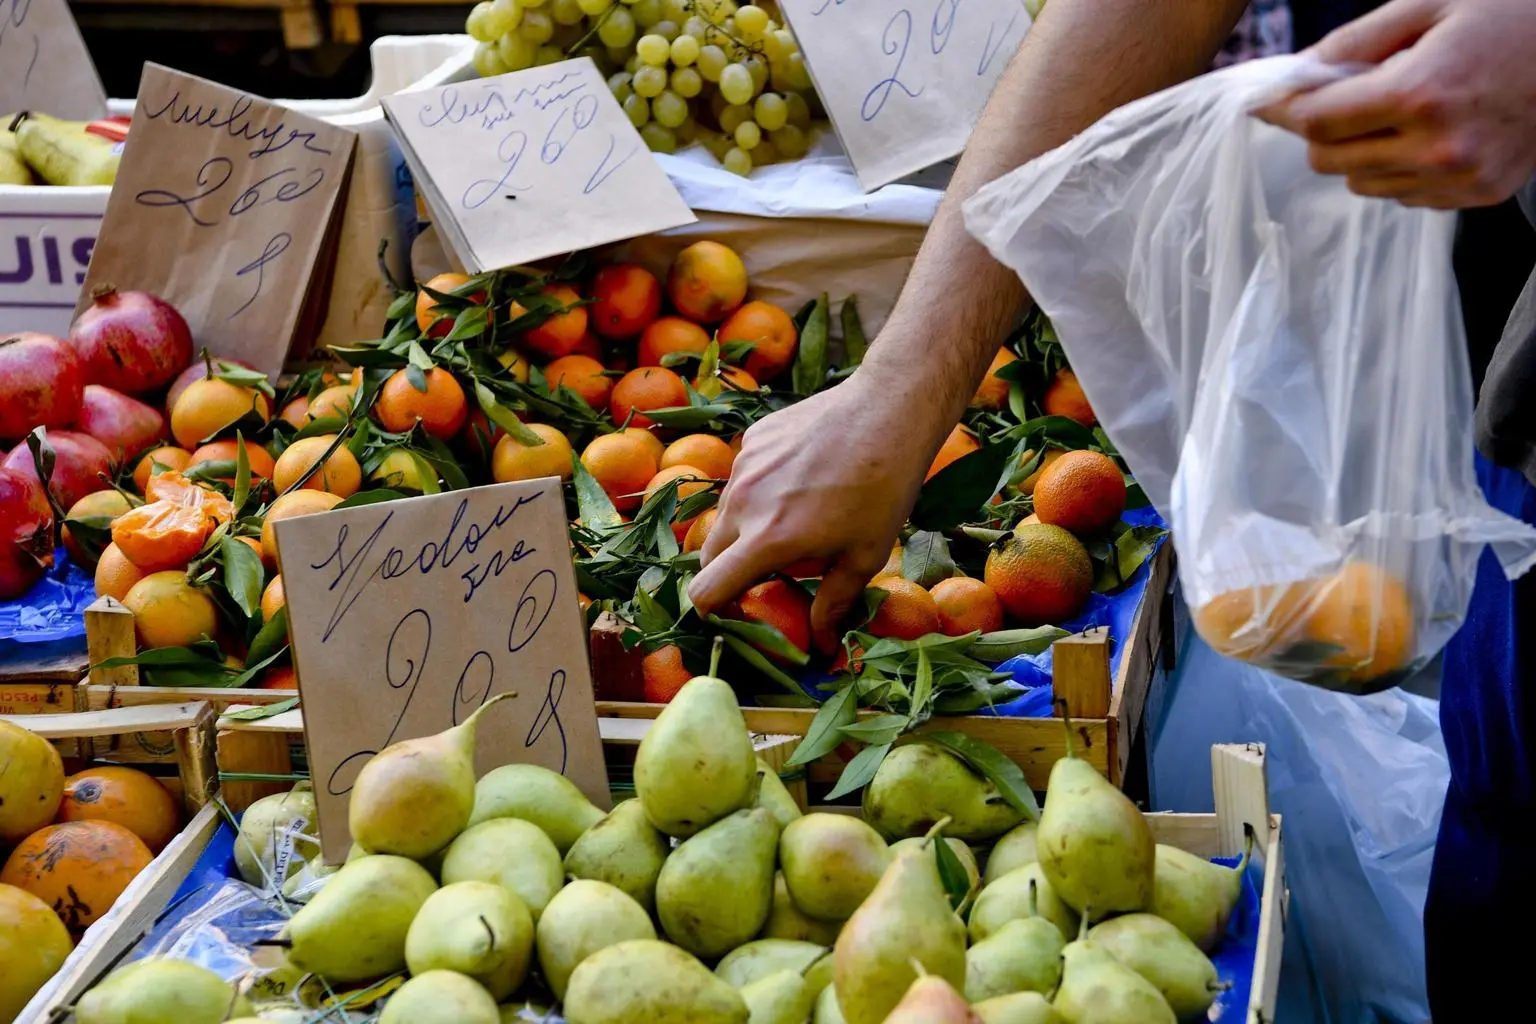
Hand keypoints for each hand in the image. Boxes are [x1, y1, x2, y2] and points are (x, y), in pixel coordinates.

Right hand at [687, 370, 942, 651]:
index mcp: (768, 540)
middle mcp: (743, 503)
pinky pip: (741, 479)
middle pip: (707, 555)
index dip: (714, 611)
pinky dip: (758, 493)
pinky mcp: (752, 440)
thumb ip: (832, 605)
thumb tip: (821, 648)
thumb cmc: (884, 490)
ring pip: (724, 515)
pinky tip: (799, 482)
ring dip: (743, 532)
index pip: (705, 590)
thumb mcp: (864, 556)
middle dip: (728, 573)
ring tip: (791, 525)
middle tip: (767, 577)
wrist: (888, 410)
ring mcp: (743, 466)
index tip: (737, 615)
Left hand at [1261, 0, 1535, 207]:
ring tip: (1402, 113)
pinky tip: (1432, 134)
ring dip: (1362, 152)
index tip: (1276, 100)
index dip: (1290, 109)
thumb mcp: (1429, 7)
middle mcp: (1439, 146)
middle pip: (1329, 161)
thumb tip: (1292, 74)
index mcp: (1422, 93)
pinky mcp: (1477, 195)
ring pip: (1361, 183)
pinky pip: (1403, 195)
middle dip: (1325, 130)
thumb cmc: (1508, 16)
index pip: (1317, 123)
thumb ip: (1355, 42)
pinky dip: (1400, 169)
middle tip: (1347, 100)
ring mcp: (1460, 178)